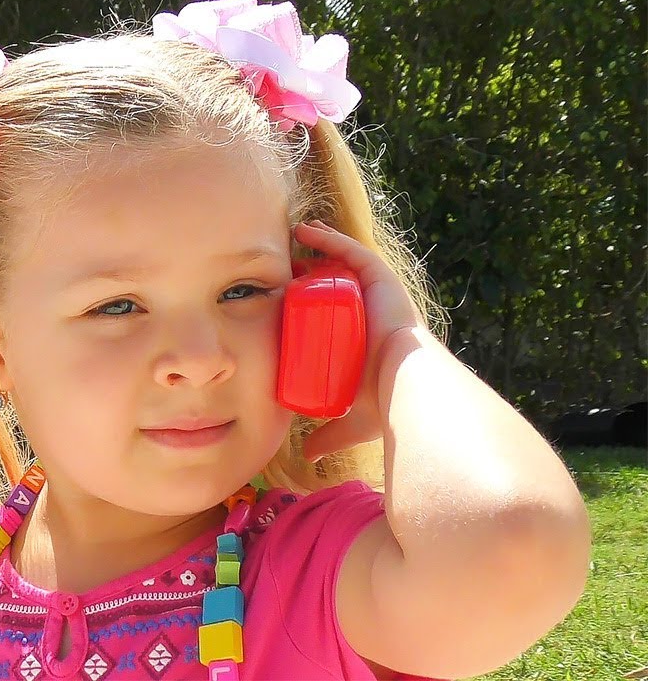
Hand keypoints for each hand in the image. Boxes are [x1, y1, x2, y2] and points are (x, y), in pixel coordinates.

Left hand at [292, 220, 426, 460]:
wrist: (407, 390)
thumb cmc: (385, 407)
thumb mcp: (351, 421)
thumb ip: (331, 436)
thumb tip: (307, 457)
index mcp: (368, 339)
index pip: (339, 315)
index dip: (313, 303)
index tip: (283, 299)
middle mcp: (374, 312)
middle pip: (339, 287)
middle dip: (312, 274)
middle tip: (280, 271)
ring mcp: (379, 295)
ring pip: (344, 265)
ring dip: (319, 250)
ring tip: (291, 241)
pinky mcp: (382, 280)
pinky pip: (353, 253)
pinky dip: (330, 239)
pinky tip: (306, 231)